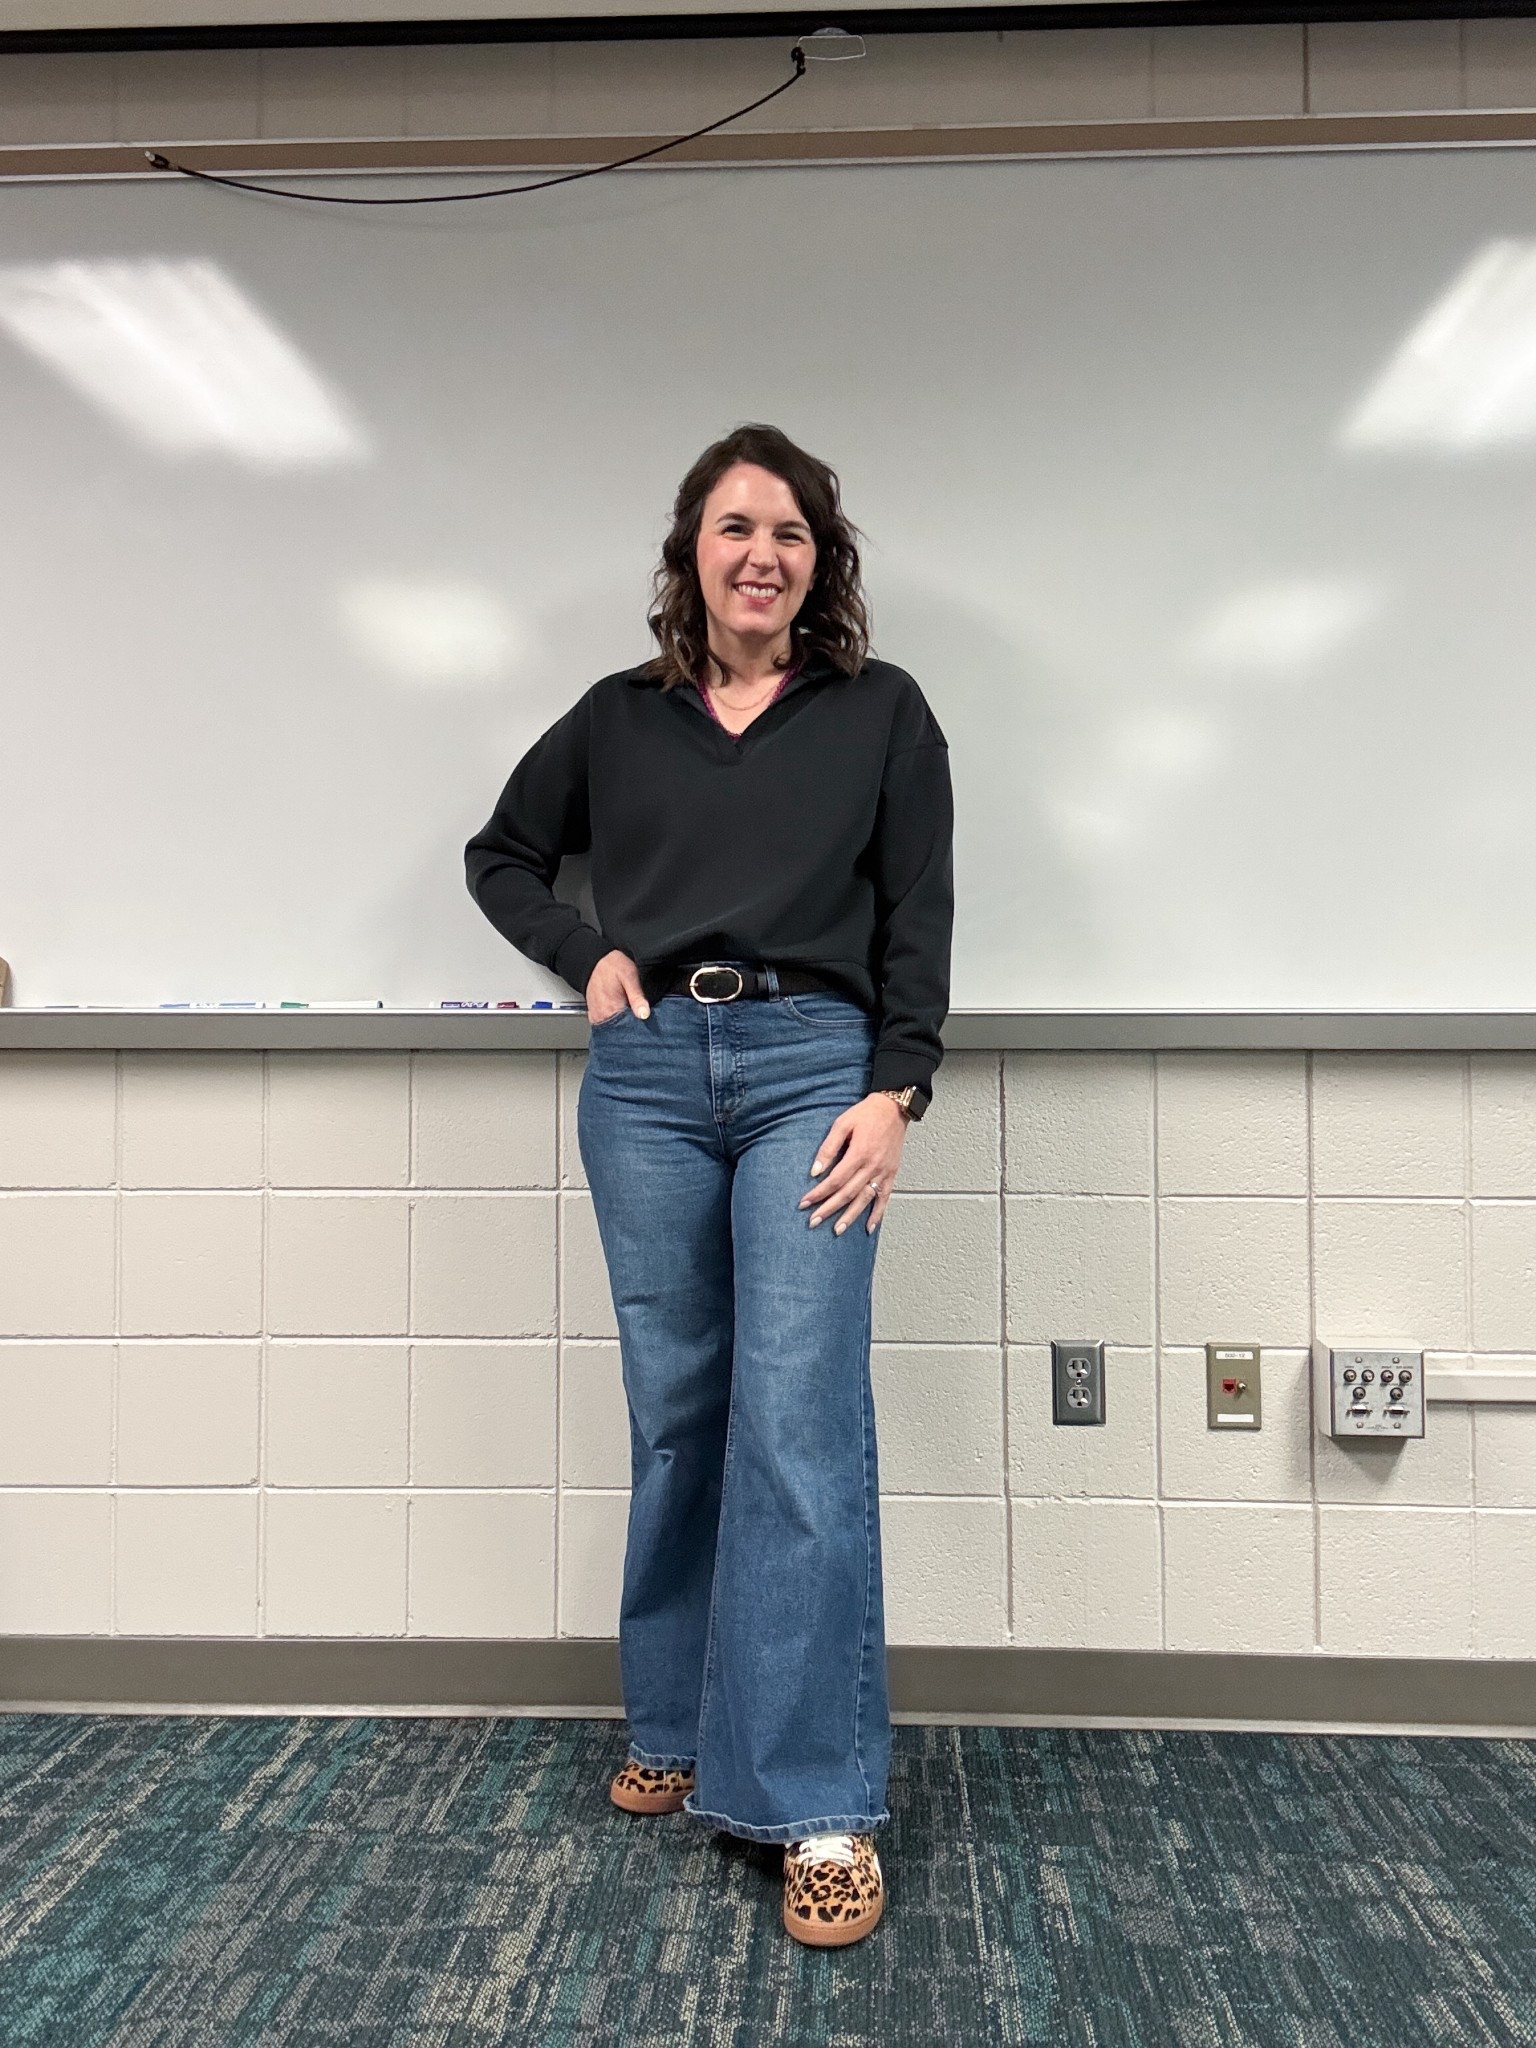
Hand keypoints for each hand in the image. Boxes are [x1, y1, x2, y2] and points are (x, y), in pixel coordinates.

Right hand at [586, 950, 650, 1024]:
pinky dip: (615, 1023)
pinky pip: (606, 1025)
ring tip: (631, 1015)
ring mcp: (596, 1016)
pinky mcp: (594, 1014)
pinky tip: (622, 1016)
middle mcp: (601, 1015)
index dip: (639, 1028)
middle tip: (641, 1017)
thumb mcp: (629, 976)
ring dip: (623, 1026)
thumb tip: (644, 1015)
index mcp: (610, 1009)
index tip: (647, 1023)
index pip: (627, 1030)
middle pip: (620, 1031)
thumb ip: (637, 996)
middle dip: (632, 1028)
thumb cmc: (614, 965)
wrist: (598, 960)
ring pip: (613, 1030)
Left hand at [798, 1094, 907, 1234]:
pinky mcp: (891, 1174)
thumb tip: (815, 1171)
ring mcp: (883, 1172)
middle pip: (847, 1194)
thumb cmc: (867, 1114)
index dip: (818, 1194)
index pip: (834, 1180)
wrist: (894, 1108)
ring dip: (850, 1217)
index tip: (804, 1203)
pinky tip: (869, 1227)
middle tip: (813, 1222)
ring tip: (837, 1230)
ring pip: (864, 1200)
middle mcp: (872, 1167)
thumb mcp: (842, 1124)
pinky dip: (877, 1214)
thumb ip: (828, 1148)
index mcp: (859, 1153)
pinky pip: (885, 1198)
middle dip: (828, 1209)